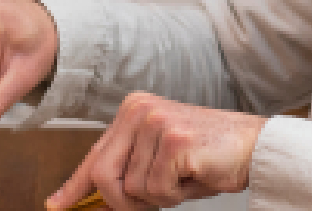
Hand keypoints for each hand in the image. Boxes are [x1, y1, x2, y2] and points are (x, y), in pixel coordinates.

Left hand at [45, 92, 266, 210]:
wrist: (254, 146)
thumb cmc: (208, 156)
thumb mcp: (158, 162)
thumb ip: (127, 173)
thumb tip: (97, 200)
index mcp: (132, 110)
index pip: (94, 153)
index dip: (74, 185)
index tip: (57, 204)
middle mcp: (139, 110)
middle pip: (102, 174)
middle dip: (122, 201)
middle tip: (152, 200)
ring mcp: (155, 123)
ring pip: (131, 188)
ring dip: (158, 197)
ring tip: (183, 177)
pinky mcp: (173, 141)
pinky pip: (156, 190)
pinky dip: (175, 195)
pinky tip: (192, 175)